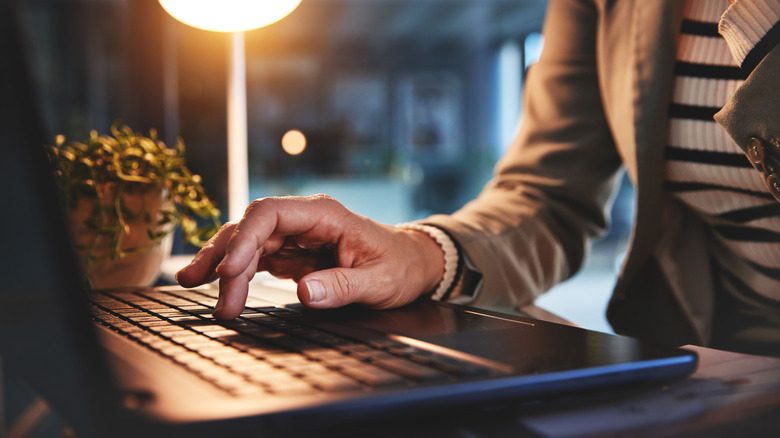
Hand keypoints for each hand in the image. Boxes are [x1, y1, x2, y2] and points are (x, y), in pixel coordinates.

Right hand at [175, 195, 444, 318]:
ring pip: (247, 243)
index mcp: (324, 215)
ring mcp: (295, 236)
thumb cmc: (400, 266)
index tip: (231, 270)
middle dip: (224, 255)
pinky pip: (255, 259)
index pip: (271, 214)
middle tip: (204, 288)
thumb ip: (344, 286)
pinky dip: (235, 273)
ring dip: (222, 264)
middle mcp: (304, 220)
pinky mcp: (291, 254)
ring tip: (193, 285)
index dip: (245, 238)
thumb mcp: (381, 281)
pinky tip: (218, 286)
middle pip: (251, 228)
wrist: (411, 263)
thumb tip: (304, 292)